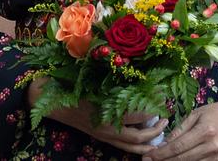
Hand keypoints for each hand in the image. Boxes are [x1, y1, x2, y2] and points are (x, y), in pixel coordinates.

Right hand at [28, 80, 165, 153]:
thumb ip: (115, 77)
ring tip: (162, 131)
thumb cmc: (71, 84)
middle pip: (137, 136)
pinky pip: (122, 145)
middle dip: (156, 130)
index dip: (153, 106)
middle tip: (168, 117)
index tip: (165, 94)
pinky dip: (137, 145)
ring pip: (130, 146)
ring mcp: (102, 134)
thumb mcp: (94, 77)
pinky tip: (147, 138)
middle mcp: (105, 127)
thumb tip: (140, 71)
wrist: (48, 99)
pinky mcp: (101, 136)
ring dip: (148, 142)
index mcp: (104, 112)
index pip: (137, 115)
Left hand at [142, 93, 217, 160]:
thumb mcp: (196, 114)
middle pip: (182, 159)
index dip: (161, 154)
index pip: (178, 147)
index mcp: (205, 131)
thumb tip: (163, 144)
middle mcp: (212, 146)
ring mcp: (217, 157)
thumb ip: (179, 130)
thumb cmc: (216, 112)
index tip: (148, 156)